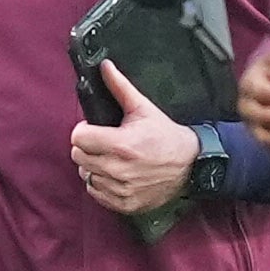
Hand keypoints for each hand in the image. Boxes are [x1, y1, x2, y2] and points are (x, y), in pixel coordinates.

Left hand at [71, 60, 198, 214]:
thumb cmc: (165, 135)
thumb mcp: (143, 108)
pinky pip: (96, 193)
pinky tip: (114, 174)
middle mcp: (118, 169)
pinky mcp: (124, 204)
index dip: (83, 130)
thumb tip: (105, 66)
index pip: (78, 138)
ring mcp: (121, 189)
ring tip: (109, 158)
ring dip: (93, 166)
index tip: (93, 129)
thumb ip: (120, 87)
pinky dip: (101, 184)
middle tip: (102, 142)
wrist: (191, 165)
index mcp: (121, 144)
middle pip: (78, 157)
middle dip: (87, 147)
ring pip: (86, 175)